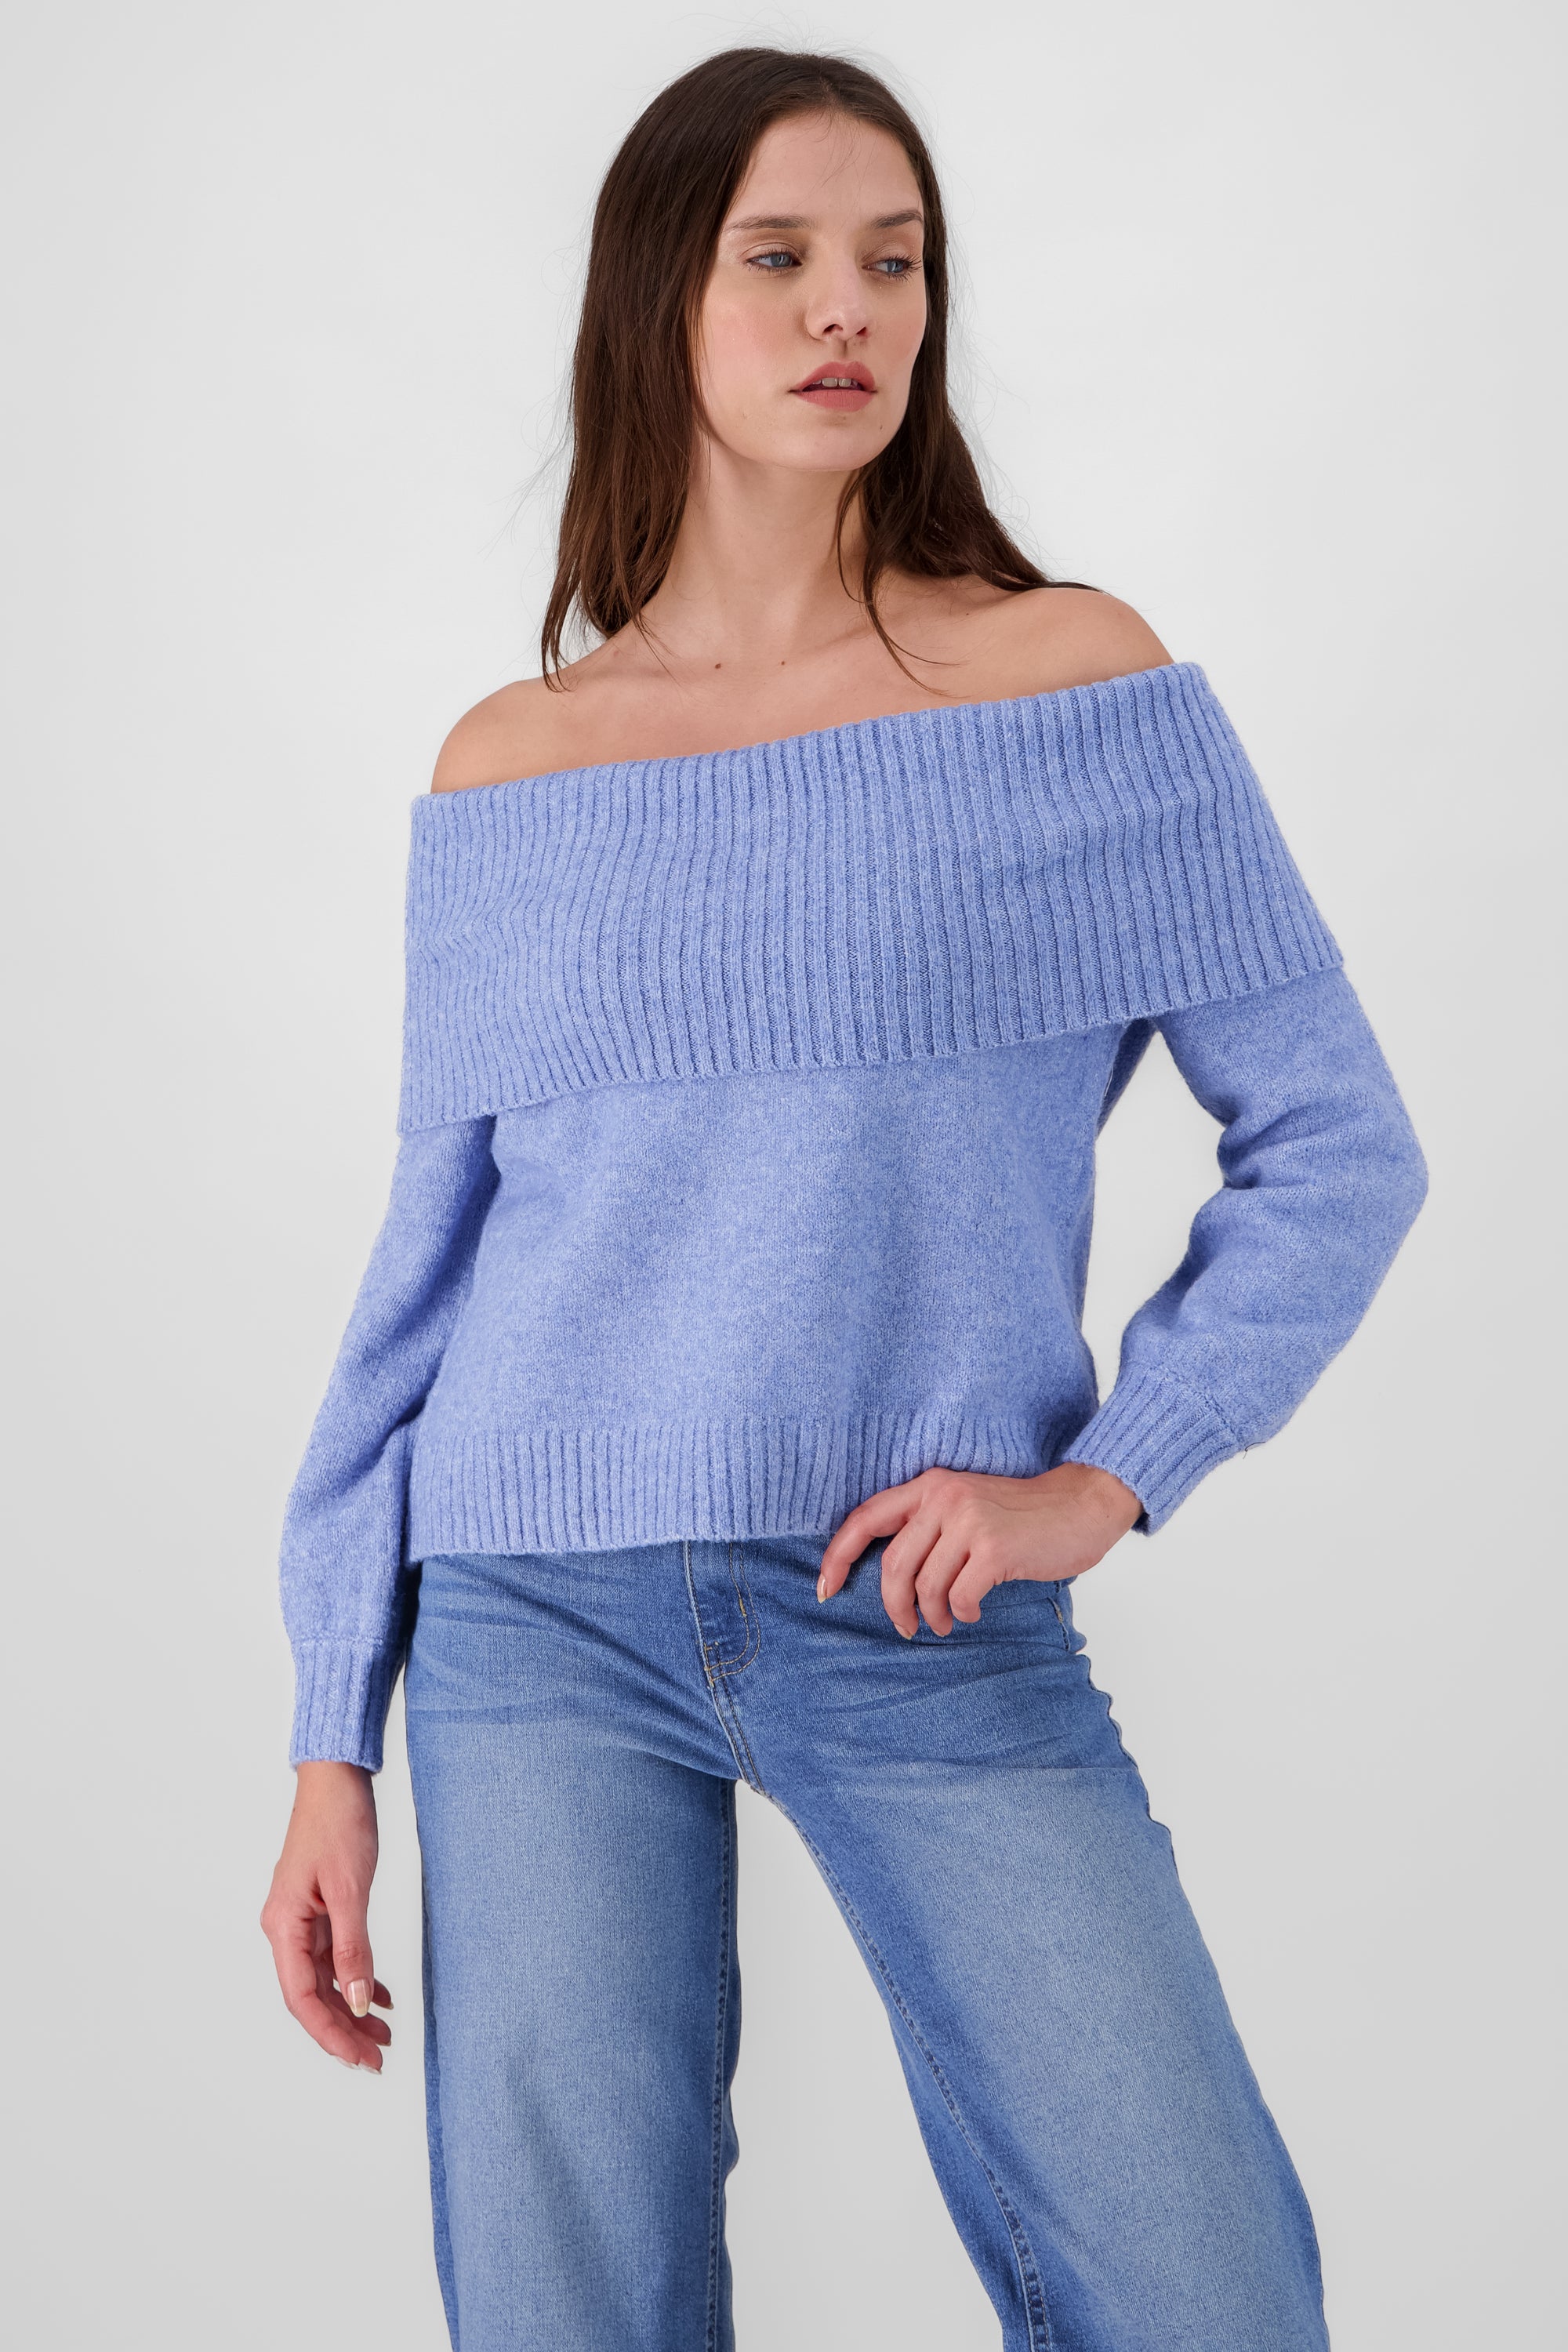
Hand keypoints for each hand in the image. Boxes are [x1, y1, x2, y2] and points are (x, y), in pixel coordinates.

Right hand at [261, 1761, 391, 2071]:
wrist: (337, 1778)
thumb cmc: (338, 1822)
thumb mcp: (350, 1889)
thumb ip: (353, 1949)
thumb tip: (356, 2001)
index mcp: (284, 1926)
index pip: (302, 1998)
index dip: (331, 2033)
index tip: (359, 2059)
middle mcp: (287, 1928)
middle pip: (312, 1995)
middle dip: (344, 2028)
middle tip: (378, 2056)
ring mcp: (303, 1919)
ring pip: (325, 1979)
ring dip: (352, 2007)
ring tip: (385, 2034)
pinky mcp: (320, 1908)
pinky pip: (335, 1956)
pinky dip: (357, 1977)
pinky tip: (381, 1995)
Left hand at [817, 1461, 1142, 1637]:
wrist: (1081, 1504)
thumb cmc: (1022, 1514)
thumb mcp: (966, 1504)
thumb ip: (928, 1525)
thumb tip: (888, 1575)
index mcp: (930, 1484)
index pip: (864, 1518)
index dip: (837, 1557)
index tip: (825, 1589)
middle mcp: (944, 1497)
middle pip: (892, 1566)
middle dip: (892, 1607)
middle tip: (907, 1627)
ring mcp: (969, 1522)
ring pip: (924, 1586)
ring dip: (932, 1615)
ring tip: (946, 1621)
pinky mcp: (994, 1549)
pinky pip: (959, 1596)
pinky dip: (962, 1612)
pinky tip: (973, 1610)